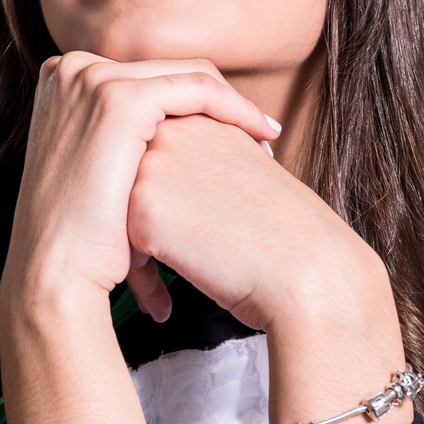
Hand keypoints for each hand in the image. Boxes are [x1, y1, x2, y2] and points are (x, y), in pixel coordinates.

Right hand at [0, 53, 277, 423]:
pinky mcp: (119, 100)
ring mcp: (94, 81)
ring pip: (190, 76)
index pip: (150, 77)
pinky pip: (199, 89)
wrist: (56, 273)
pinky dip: (237, 109)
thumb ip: (126, 143)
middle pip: (170, 71)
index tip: (234, 132)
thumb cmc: (83, 239)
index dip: (197, 103)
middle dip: (220, 102)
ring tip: (267, 139)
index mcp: (65, 80)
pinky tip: (262, 135)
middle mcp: (75, 69)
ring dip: (236, 106)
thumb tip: (171, 144)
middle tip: (260, 134)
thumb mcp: (98, 173)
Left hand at [127, 117, 407, 423]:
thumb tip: (174, 186)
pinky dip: (137, 276)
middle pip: (127, 177)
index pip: (155, 156)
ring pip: (114, 209)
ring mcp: (152, 165)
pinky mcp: (141, 207)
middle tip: (152, 270)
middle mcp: (172, 130)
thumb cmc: (287, 236)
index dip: (167, 204)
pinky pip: (117, 243)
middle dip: (134, 224)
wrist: (309, 270)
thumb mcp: (246, 174)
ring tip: (155, 290)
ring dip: (131, 252)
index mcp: (202, 118)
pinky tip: (161, 305)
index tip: (188, 243)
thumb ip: (205, 162)